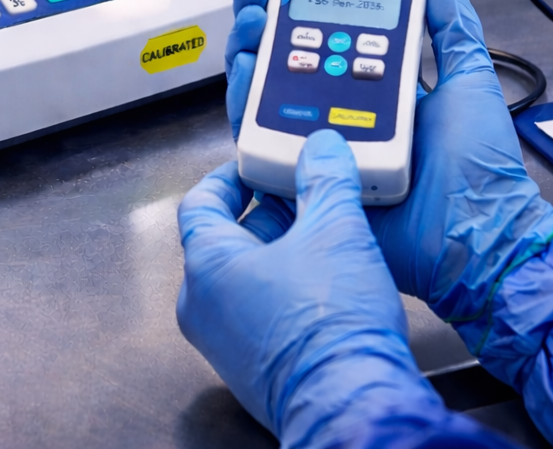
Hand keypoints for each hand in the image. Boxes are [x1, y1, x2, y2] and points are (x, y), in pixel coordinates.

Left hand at [177, 132, 442, 445]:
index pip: (200, 202)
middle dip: (267, 213)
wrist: (352, 405)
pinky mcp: (253, 369)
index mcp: (206, 267)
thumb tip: (322, 148)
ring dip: (281, 252)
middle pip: (225, 240)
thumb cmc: (331, 325)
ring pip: (245, 278)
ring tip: (324, 235)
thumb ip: (326, 179)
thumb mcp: (336, 230)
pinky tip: (328, 282)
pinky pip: (259, 313)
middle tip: (303, 196)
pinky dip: (286, 289)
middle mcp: (204, 308)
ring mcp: (225, 343)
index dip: (230, 177)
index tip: (256, 165)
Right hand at [223, 0, 552, 318]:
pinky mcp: (298, 176)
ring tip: (255, 17)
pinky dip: (246, 99)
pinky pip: (259, 136)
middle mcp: (337, 108)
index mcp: (374, 83)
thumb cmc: (479, 168)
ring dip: (249, 44)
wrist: (475, 235)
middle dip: (261, 9)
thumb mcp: (469, 81)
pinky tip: (249, 69)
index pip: (323, 28)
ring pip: (263, 87)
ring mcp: (315, 140)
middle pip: (281, 50)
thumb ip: (452, 26)